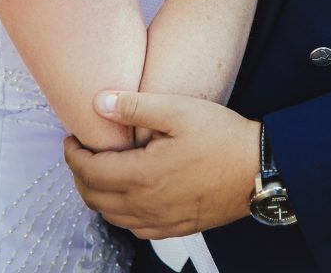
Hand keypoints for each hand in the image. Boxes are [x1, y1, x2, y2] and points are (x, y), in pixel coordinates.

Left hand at [64, 90, 259, 238]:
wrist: (259, 168)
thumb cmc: (221, 135)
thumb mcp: (178, 110)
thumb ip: (136, 107)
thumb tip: (98, 102)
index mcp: (142, 176)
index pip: (89, 172)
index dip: (73, 155)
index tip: (71, 138)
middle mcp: (147, 205)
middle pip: (94, 198)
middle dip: (79, 174)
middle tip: (81, 151)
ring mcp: (162, 221)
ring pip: (112, 216)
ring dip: (97, 193)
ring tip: (100, 168)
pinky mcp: (176, 227)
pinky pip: (135, 227)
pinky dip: (119, 211)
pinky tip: (127, 193)